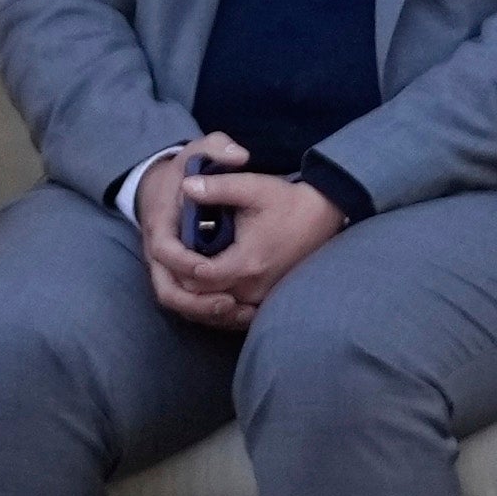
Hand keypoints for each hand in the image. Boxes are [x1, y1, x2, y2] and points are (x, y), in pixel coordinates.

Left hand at [142, 140, 333, 329]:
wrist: (321, 215)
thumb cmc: (286, 201)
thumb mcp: (252, 186)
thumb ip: (217, 187)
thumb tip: (184, 185)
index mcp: (246, 261)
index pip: (198, 278)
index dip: (181, 263)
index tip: (175, 244)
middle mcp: (253, 287)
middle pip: (202, 296)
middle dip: (184, 278)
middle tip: (175, 255)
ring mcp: (261, 296)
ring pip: (216, 308)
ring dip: (199, 292)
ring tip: (188, 266)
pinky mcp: (267, 297)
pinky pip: (233, 310)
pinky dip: (217, 300)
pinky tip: (209, 280)